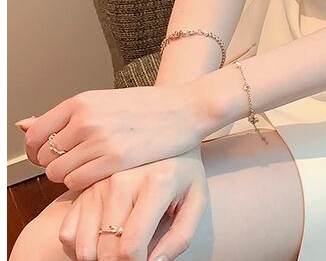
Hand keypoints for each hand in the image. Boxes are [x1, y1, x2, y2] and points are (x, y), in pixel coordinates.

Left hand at [15, 83, 211, 190]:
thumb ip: (66, 116)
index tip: (55, 154)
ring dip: (71, 177)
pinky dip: (85, 184)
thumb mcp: (105, 101)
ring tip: (93, 168)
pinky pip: (77, 183)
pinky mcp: (114, 160)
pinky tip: (103, 174)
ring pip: (59, 174)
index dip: (39, 151)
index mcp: (82, 101)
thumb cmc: (147, 107)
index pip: (36, 135)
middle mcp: (87, 119)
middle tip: (80, 162)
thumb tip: (23, 125)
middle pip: (46, 158)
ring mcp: (100, 139)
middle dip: (57, 165)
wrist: (186, 108)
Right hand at [58, 146, 207, 260]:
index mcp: (155, 183)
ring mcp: (98, 183)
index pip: (131, 246)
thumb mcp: (196, 200)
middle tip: (135, 255)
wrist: (167, 136)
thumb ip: (181, 236)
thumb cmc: (184, 173)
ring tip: (121, 246)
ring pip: (84, 247)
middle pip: (106, 250)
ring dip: (100, 256)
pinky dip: (81, 245)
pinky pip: (68, 234)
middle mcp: (121, 180)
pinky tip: (103, 236)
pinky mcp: (84, 187)